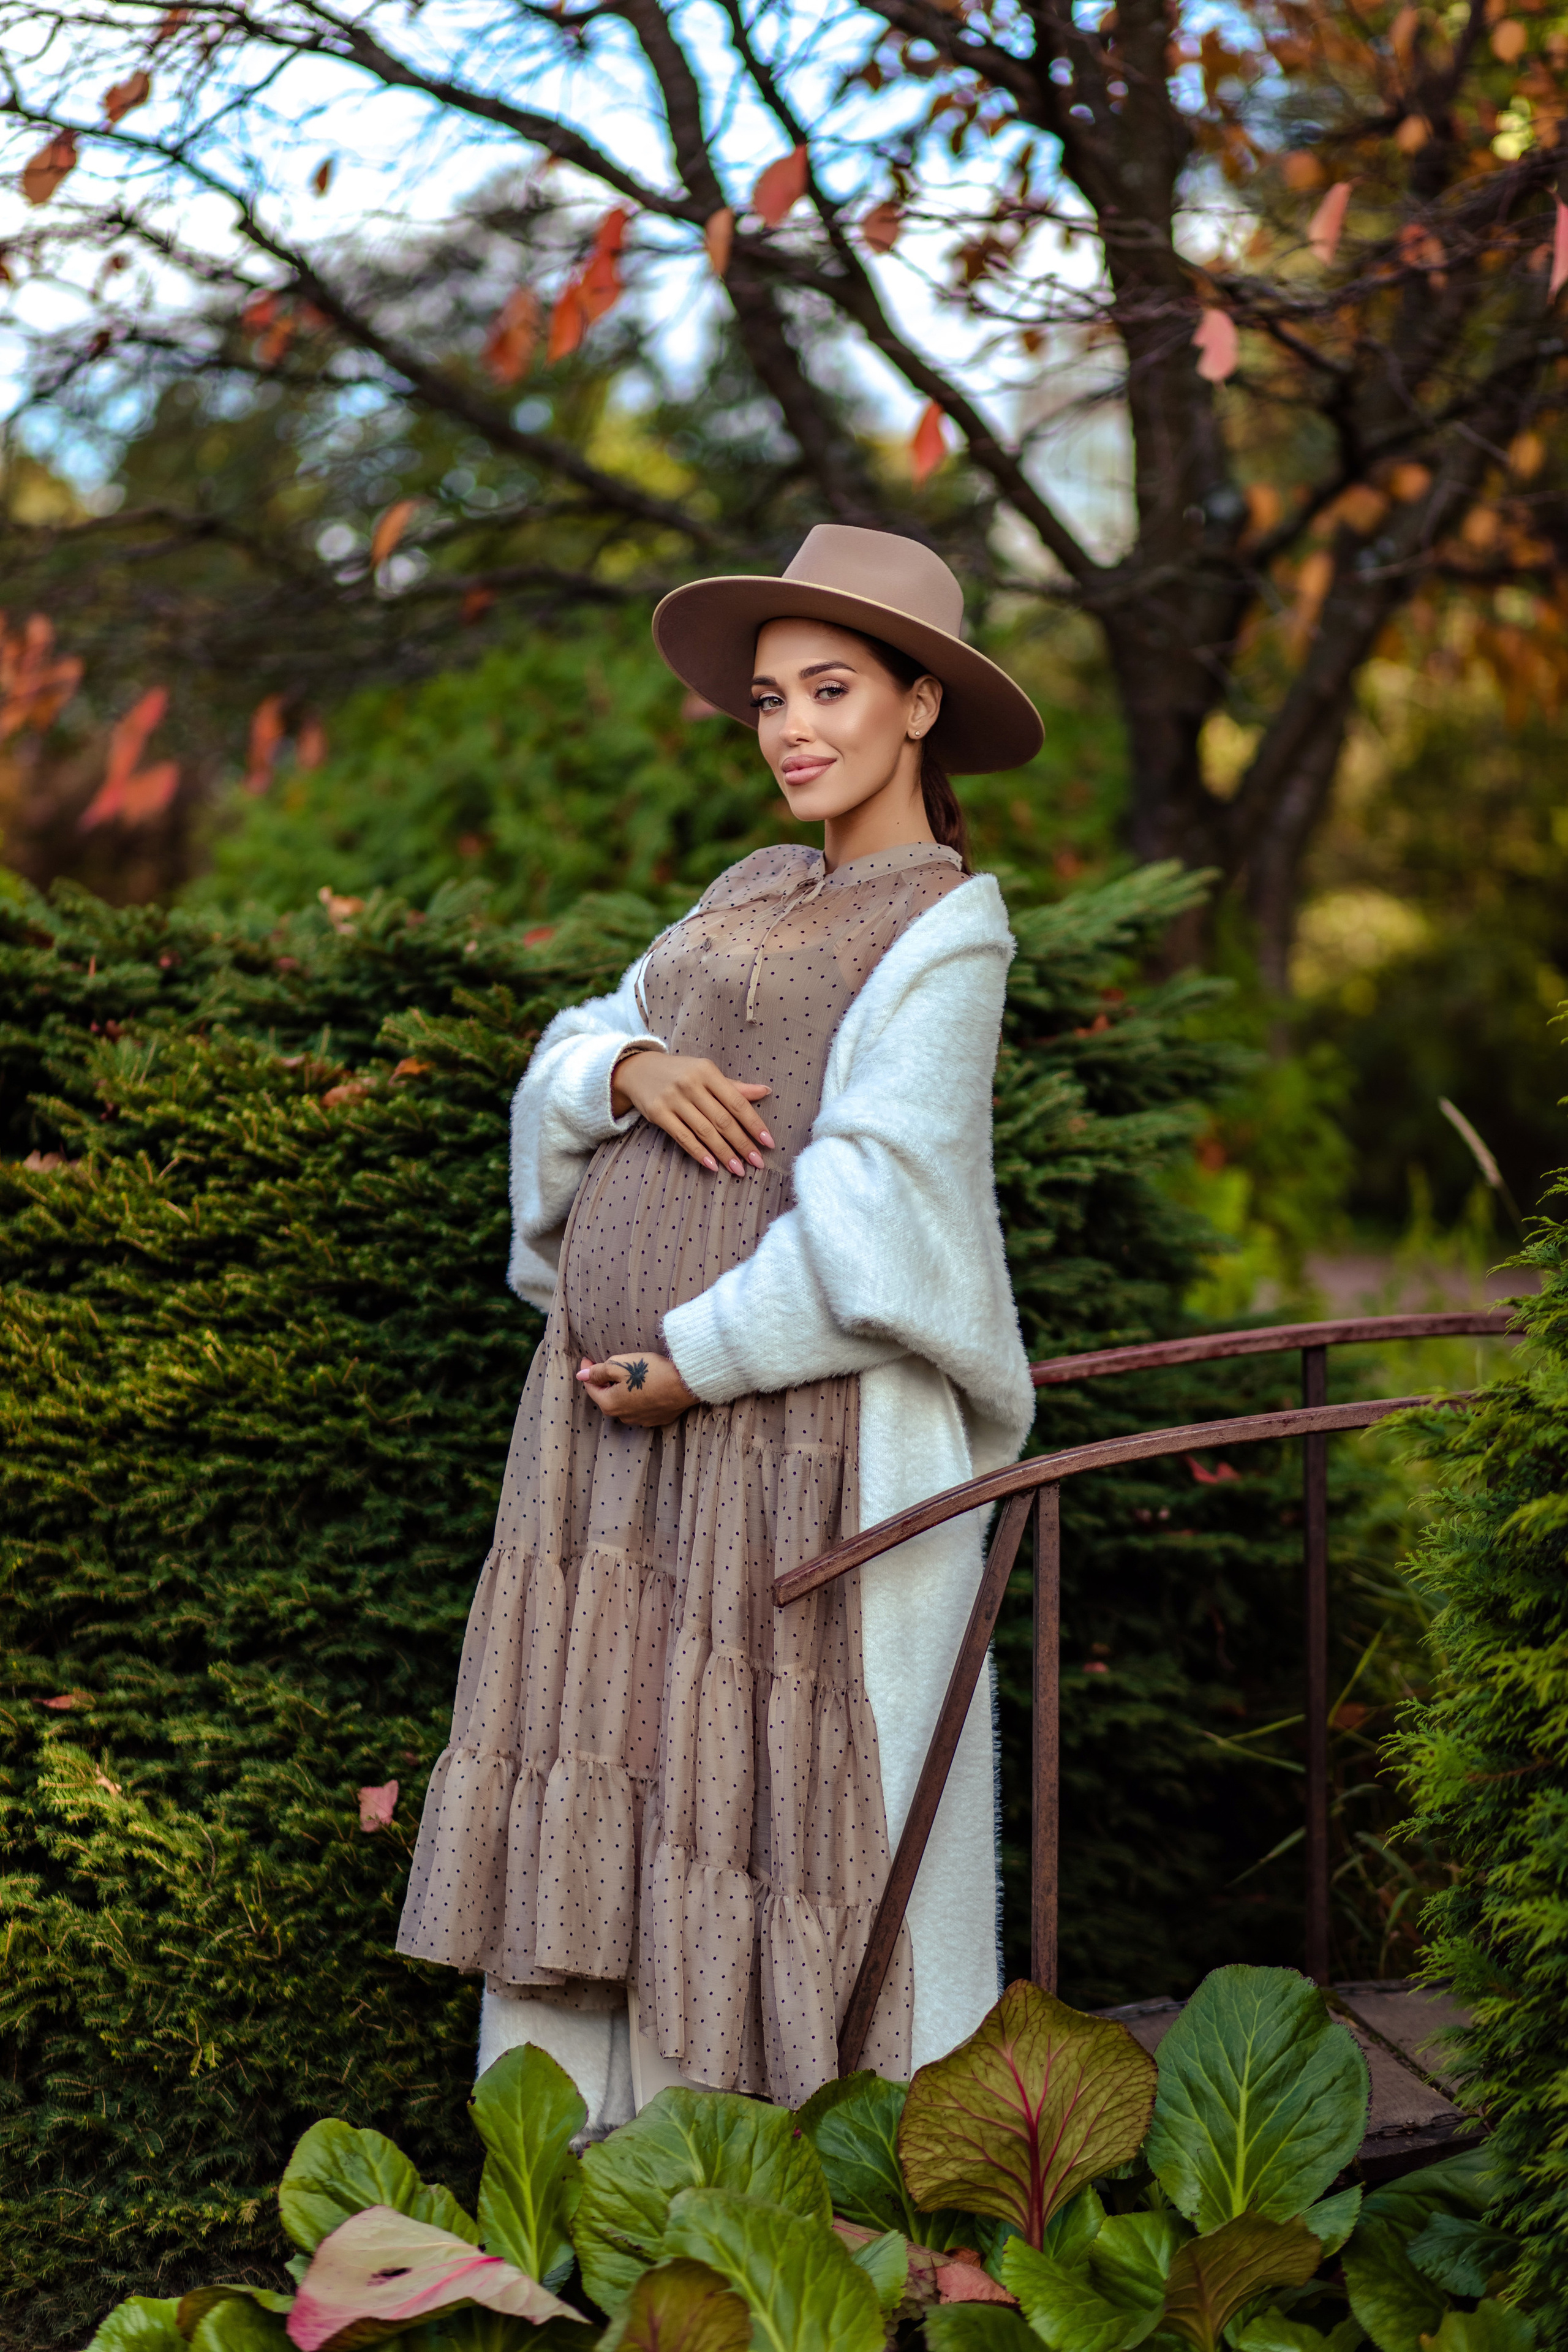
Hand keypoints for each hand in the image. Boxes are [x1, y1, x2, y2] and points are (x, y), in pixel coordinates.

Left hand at [577, 1353, 697, 1428]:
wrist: (685, 1383)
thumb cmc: (650, 1371)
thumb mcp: (619, 1365)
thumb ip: (598, 1372)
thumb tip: (581, 1376)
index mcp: (610, 1404)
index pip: (591, 1387)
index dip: (588, 1371)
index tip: (588, 1359)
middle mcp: (623, 1417)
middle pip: (608, 1397)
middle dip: (606, 1382)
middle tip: (610, 1365)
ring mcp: (641, 1420)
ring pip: (625, 1403)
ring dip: (623, 1390)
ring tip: (630, 1375)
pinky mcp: (657, 1419)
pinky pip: (641, 1407)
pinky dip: (639, 1397)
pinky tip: (646, 1386)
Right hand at [612, 1050, 774, 1176]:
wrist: (638, 1069)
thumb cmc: (680, 1072)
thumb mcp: (706, 1073)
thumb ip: (734, 1086)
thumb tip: (765, 1091)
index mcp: (707, 1071)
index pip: (736, 1102)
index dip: (754, 1123)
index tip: (768, 1142)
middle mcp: (690, 1084)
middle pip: (722, 1120)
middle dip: (742, 1144)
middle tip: (757, 1162)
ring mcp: (673, 1099)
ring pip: (704, 1131)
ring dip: (724, 1153)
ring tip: (738, 1169)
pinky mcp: (658, 1113)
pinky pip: (683, 1137)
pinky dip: (699, 1153)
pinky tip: (713, 1166)